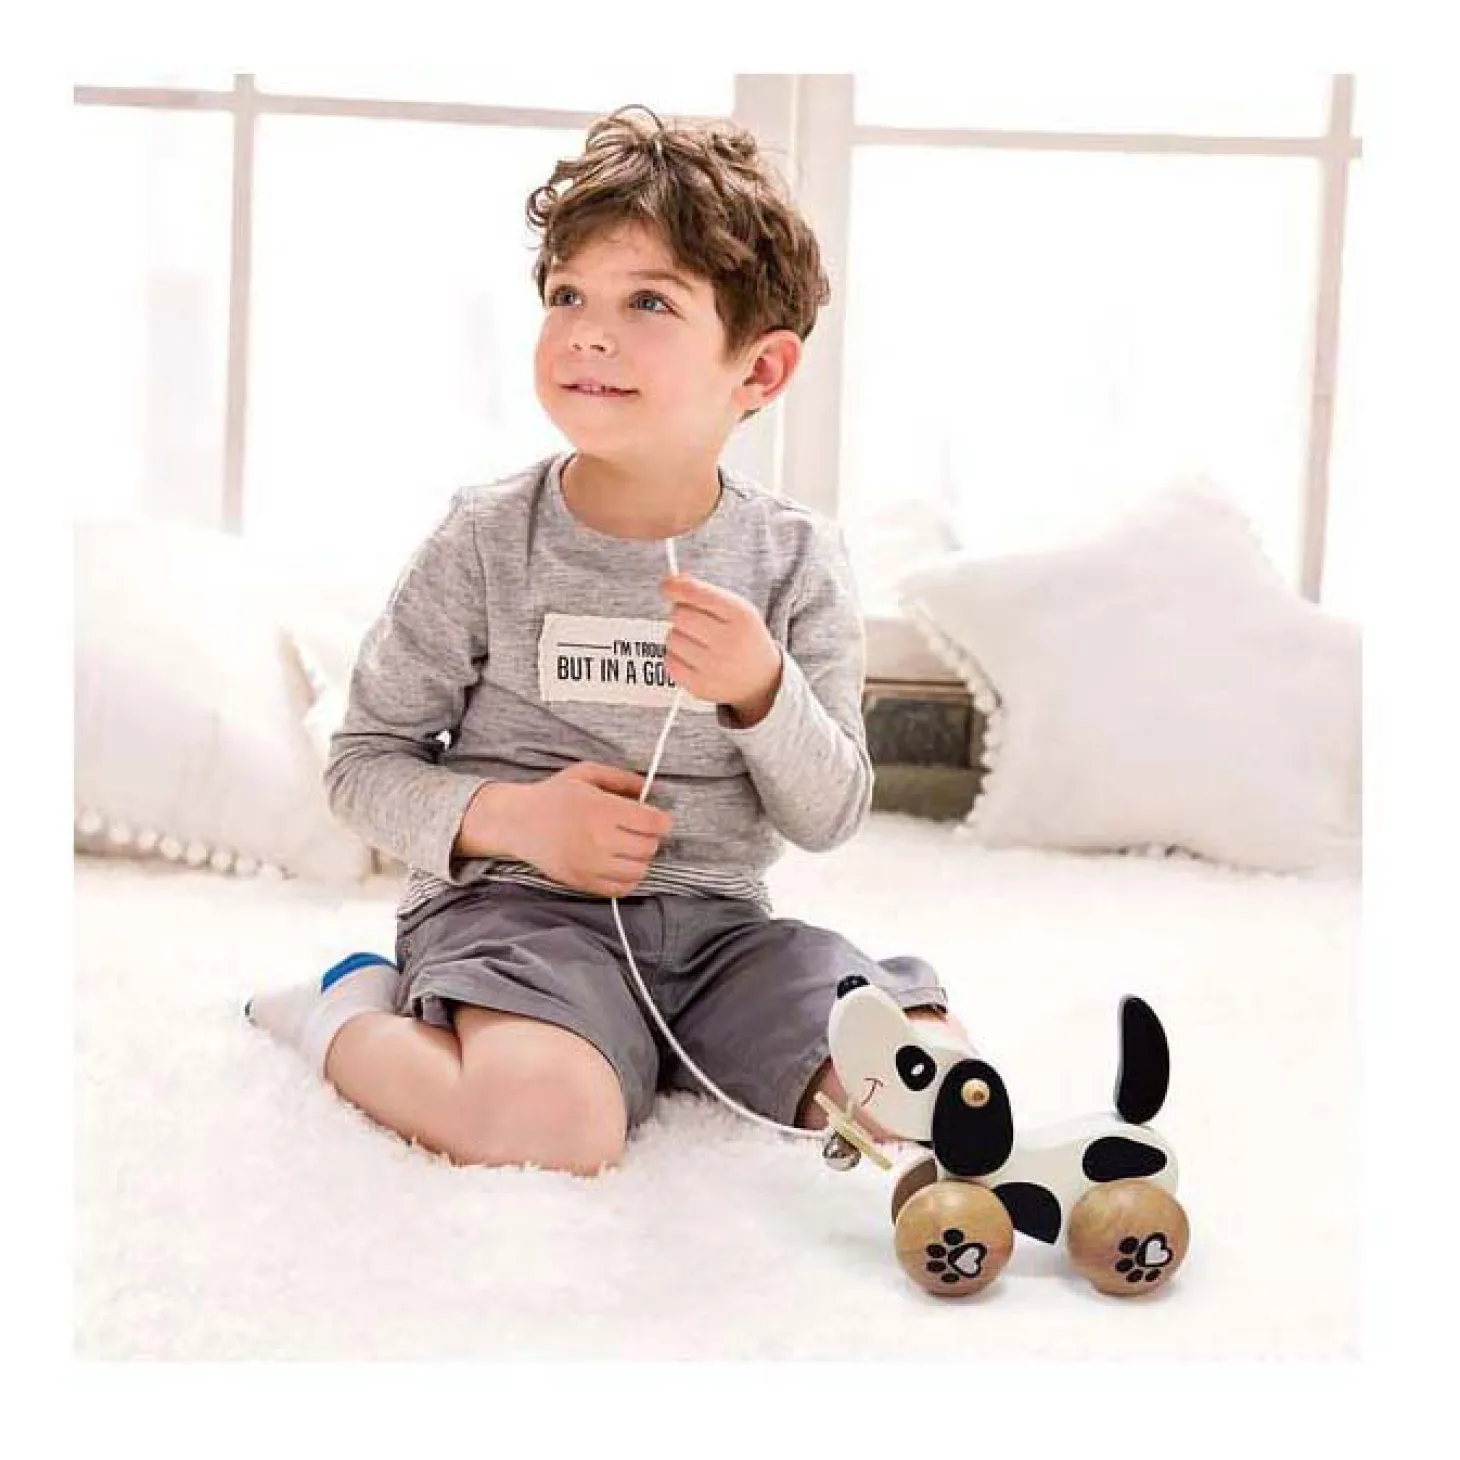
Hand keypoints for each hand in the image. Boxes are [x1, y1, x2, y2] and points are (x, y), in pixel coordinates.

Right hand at [460, 763, 673, 896]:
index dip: (662, 821)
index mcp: (601, 809)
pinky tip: (620, 865)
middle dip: (651, 839)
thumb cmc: (554, 795)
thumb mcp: (587, 773)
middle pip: (648, 847)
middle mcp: (597, 839)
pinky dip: (628, 879)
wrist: (517, 822)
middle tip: (640, 832)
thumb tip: (652, 789)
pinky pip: (621, 889)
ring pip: (638, 870)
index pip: (652, 823)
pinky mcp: (581, 882)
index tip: (657, 819)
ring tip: (629, 848)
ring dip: (641, 859)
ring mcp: (589, 864)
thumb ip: (622, 779)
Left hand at [661, 573, 782, 725]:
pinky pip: (669, 661)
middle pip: (679, 615)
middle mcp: (729, 642)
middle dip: (681, 613)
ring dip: (678, 636)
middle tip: (694, 620)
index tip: (667, 585)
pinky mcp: (700, 686)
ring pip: (671, 638)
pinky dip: (676, 657)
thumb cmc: (744, 638)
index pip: (698, 595)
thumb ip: (705, 593)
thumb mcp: (737, 609)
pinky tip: (693, 658)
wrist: (760, 680)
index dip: (676, 587)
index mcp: (741, 616)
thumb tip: (670, 582)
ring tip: (697, 642)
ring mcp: (714, 668)